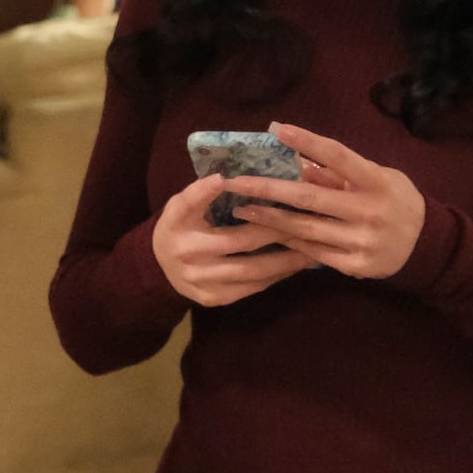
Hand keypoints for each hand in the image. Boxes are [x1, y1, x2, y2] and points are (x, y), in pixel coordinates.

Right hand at [150, 171, 314, 307]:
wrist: (162, 268)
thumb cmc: (183, 227)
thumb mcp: (183, 205)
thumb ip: (202, 192)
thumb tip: (236, 176)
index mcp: (175, 222)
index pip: (187, 204)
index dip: (204, 192)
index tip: (223, 179)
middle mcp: (185, 252)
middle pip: (237, 239)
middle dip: (275, 229)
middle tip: (305, 220)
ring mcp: (200, 279)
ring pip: (251, 269)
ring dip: (285, 259)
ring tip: (310, 248)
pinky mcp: (213, 297)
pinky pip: (251, 287)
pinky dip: (276, 275)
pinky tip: (293, 265)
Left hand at [221, 121, 427, 279]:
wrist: (426, 246)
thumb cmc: (393, 200)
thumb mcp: (376, 177)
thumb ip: (339, 173)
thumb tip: (293, 159)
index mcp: (377, 182)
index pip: (338, 155)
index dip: (307, 141)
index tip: (275, 129)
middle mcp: (370, 211)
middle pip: (309, 197)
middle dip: (267, 189)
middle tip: (235, 182)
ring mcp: (362, 241)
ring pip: (305, 228)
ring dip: (269, 219)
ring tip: (241, 209)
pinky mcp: (355, 265)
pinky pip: (312, 251)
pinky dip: (289, 241)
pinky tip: (267, 234)